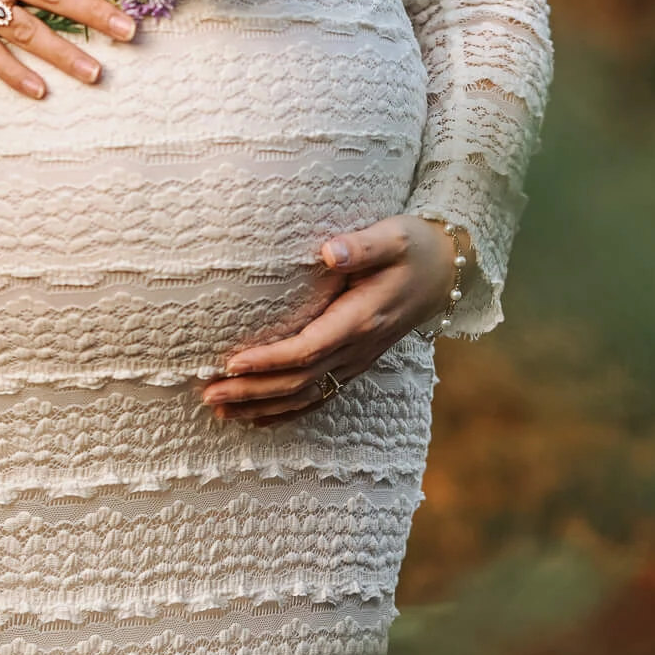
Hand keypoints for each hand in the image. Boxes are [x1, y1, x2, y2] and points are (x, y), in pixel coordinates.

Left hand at [201, 217, 462, 425]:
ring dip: (262, 407)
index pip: (307, 350)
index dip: (269, 361)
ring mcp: (357, 361)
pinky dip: (285, 411)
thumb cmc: (413, 248)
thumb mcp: (392, 237)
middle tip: (209, 394)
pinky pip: (318, 396)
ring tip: (220, 409)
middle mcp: (357, 348)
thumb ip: (361, 246)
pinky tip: (257, 417)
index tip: (231, 363)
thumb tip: (329, 252)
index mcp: (360, 319)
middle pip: (299, 381)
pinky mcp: (354, 363)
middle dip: (252, 391)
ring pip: (305, 396)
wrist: (446, 272)